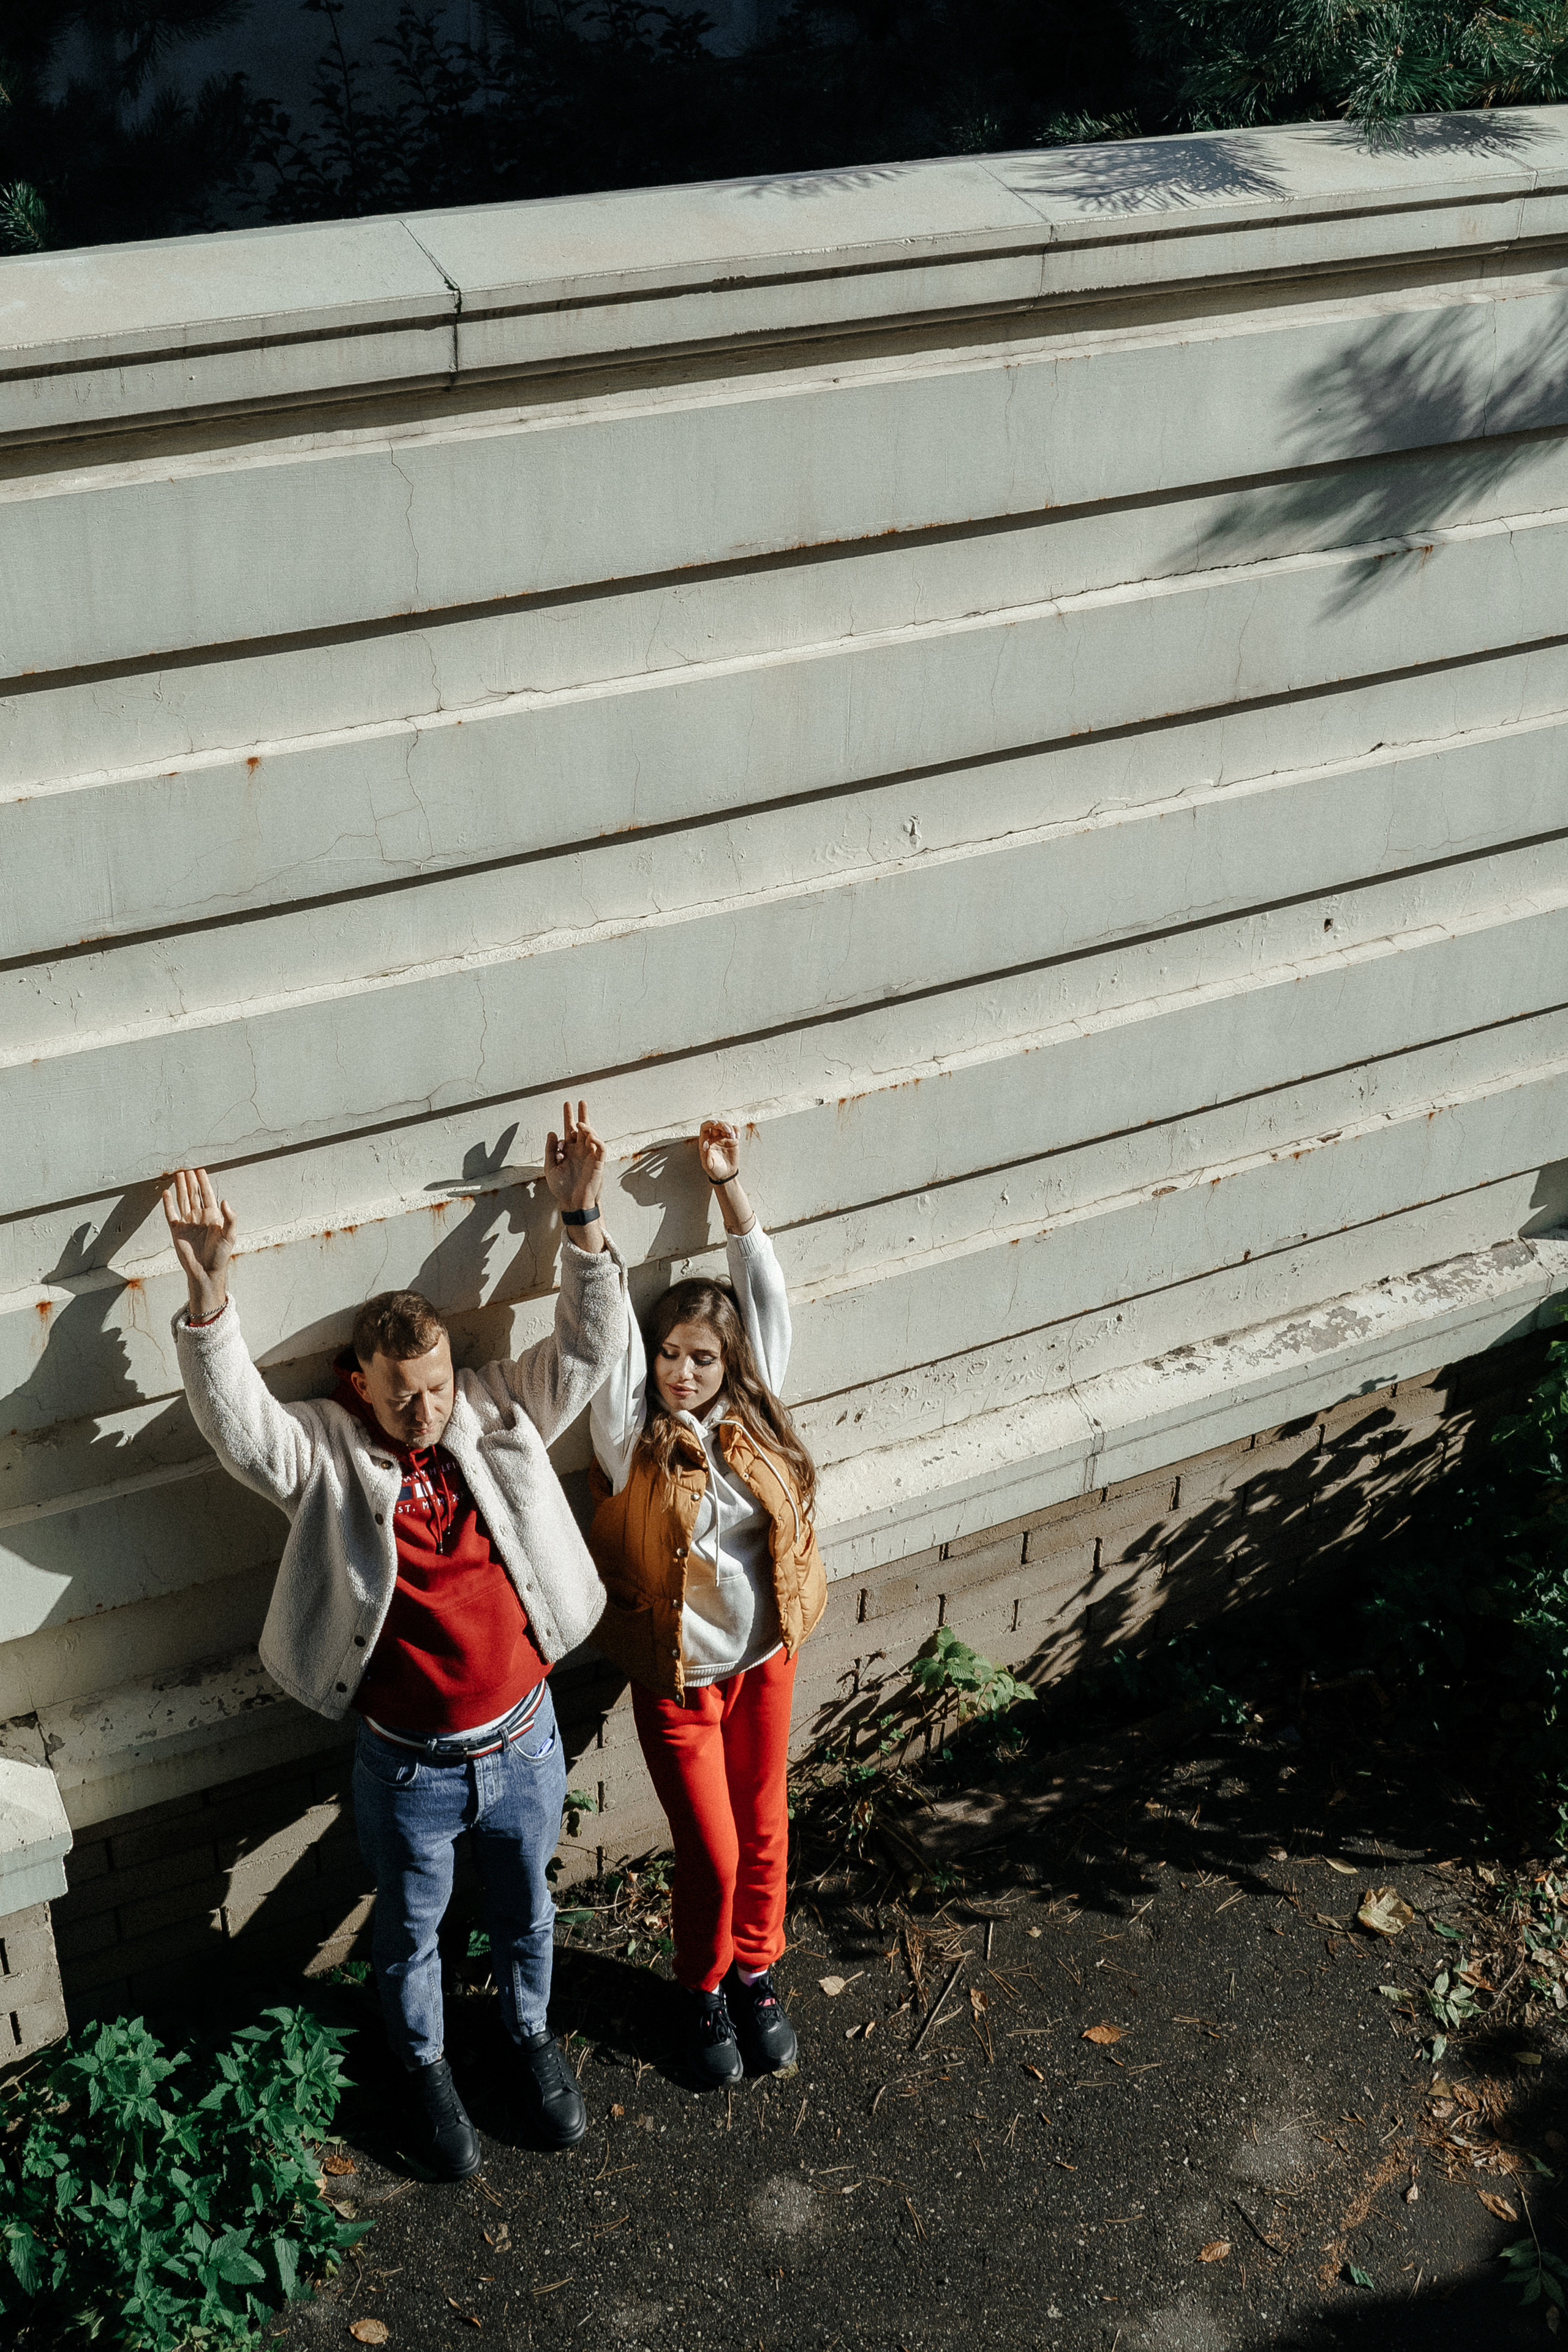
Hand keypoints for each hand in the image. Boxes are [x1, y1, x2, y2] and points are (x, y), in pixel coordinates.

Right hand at [161, 1167, 236, 1318]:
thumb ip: (230, 1218)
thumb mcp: (230, 1236)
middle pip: (194, 1194)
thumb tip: (225, 1201)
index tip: (200, 1170)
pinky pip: (170, 1214)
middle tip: (186, 1168)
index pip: (207, 1194)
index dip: (204, 1182)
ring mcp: (187, 1223)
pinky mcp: (177, 1231)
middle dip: (190, 1181)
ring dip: (180, 1188)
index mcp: (213, 1216)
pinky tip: (166, 1193)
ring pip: (182, 1201)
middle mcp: (199, 1217)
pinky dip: (167, 1204)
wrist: (206, 1271)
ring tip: (177, 1174)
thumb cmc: (220, 1255)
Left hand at [544, 1099, 605, 1216]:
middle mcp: (580, 1150)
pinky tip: (590, 1135)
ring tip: (580, 1122)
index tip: (567, 1104)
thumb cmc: (561, 1188)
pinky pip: (600, 1147)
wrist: (571, 1203)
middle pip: (582, 1128)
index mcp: (568, 1150)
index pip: (569, 1129)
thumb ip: (550, 1150)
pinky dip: (597, 1139)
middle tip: (581, 1101)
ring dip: (588, 1127)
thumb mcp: (550, 1167)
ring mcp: (589, 1155)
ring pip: (592, 1135)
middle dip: (582, 1114)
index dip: (568, 1116)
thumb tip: (552, 1132)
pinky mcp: (598, 1162)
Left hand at [697, 1120, 739, 1183]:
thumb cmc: (714, 1171)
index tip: (716, 1123)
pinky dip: (737, 1130)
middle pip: (717, 1124)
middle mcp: (714, 1138)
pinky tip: (737, 1136)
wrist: (725, 1175)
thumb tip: (705, 1145)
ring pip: (726, 1126)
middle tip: (728, 1130)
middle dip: (722, 1124)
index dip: (709, 1123)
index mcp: (705, 1141)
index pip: (705, 1127)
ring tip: (733, 1137)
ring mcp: (723, 1138)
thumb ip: (706, 1156)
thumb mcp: (709, 1165)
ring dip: (730, 1128)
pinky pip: (735, 1131)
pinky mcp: (732, 1140)